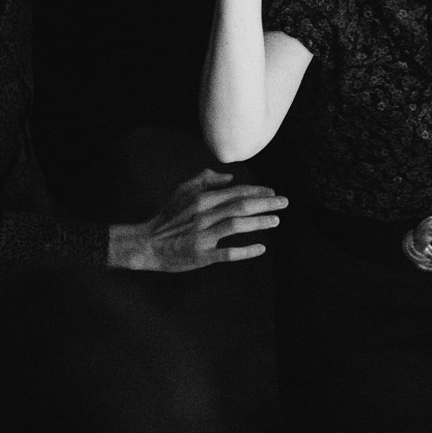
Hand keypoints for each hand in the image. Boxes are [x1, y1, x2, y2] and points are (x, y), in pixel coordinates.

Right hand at [110, 169, 286, 271]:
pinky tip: (260, 248)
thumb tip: (229, 177)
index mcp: (201, 198)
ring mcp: (203, 236)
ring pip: (236, 226)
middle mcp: (203, 215)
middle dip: (265, 203)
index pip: (235, 192)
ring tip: (276, 221)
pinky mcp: (201, 255)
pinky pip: (227, 253)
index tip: (273, 192)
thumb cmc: (167, 216)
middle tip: (284, 202)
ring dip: (259, 222)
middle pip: (240, 206)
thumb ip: (205, 179)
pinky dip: (245, 251)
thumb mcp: (182, 191)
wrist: (147, 243)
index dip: (257, 192)